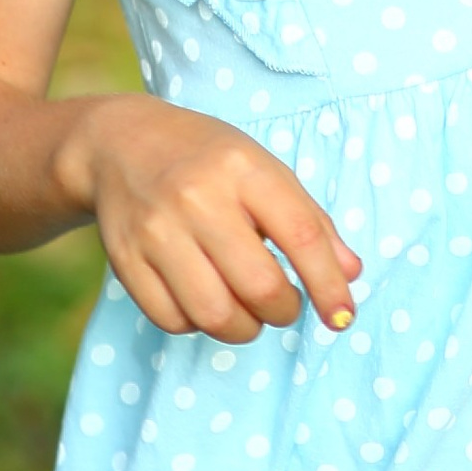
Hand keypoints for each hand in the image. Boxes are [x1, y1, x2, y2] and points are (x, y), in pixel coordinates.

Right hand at [62, 92, 361, 341]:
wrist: (121, 142)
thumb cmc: (207, 158)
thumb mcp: (264, 169)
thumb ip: (310, 221)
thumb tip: (350, 274)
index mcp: (244, 168)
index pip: (301, 236)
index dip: (329, 286)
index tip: (341, 316)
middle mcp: (198, 198)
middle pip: (258, 286)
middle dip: (284, 311)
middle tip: (284, 305)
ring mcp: (156, 230)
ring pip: (215, 314)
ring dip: (244, 328)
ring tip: (249, 312)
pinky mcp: (125, 259)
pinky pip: (172, 319)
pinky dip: (198, 325)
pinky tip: (206, 300)